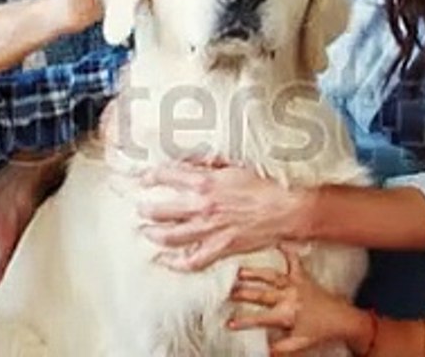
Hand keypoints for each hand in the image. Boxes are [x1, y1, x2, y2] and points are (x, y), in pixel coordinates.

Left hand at [137, 159, 308, 270]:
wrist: (284, 209)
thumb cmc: (263, 186)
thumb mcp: (234, 166)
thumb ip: (210, 164)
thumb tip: (193, 161)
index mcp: (205, 182)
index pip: (167, 176)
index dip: (151, 178)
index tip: (143, 180)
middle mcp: (203, 206)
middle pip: (162, 210)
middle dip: (146, 210)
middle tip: (140, 209)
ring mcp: (210, 229)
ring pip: (171, 236)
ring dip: (154, 235)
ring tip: (146, 232)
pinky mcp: (220, 247)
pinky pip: (193, 260)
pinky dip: (177, 264)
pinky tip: (166, 262)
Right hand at [228, 246, 370, 355]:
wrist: (343, 319)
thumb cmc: (320, 332)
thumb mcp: (298, 344)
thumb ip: (279, 348)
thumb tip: (260, 350)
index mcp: (287, 314)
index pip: (260, 319)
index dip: (243, 322)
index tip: (228, 323)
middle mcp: (290, 296)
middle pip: (262, 294)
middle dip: (243, 293)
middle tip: (227, 292)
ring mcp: (296, 284)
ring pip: (272, 276)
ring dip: (255, 273)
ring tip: (239, 271)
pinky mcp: (303, 277)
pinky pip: (294, 261)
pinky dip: (286, 250)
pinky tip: (277, 242)